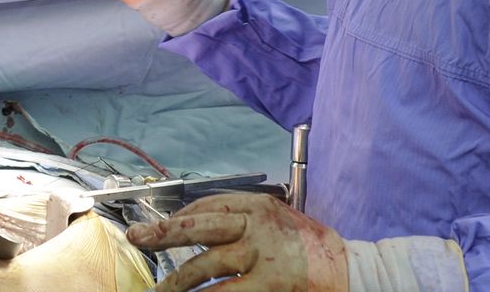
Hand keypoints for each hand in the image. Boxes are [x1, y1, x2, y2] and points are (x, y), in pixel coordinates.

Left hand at [129, 194, 348, 290]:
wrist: (352, 272)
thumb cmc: (312, 248)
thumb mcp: (279, 221)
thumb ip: (245, 221)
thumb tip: (203, 228)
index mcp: (259, 206)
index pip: (209, 205)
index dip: (180, 216)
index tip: (161, 226)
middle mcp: (256, 226)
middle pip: (198, 226)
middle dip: (163, 233)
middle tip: (137, 238)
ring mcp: (262, 256)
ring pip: (205, 267)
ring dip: (178, 281)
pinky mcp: (269, 284)